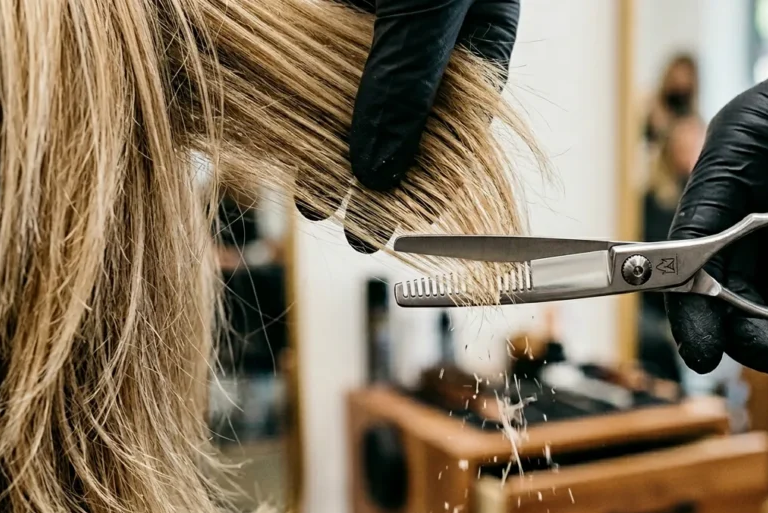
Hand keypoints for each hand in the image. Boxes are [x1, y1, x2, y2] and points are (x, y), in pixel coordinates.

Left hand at [297, 0, 519, 252]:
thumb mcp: (429, 11)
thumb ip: (406, 82)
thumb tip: (379, 173)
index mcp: (478, 35)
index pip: (463, 127)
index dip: (437, 179)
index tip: (409, 222)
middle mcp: (427, 38)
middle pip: (403, 124)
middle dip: (378, 182)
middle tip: (360, 235)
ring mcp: (373, 23)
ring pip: (353, 102)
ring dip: (333, 156)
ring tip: (316, 208)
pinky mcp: (324, 8)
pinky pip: (310, 67)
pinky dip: (297, 108)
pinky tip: (289, 148)